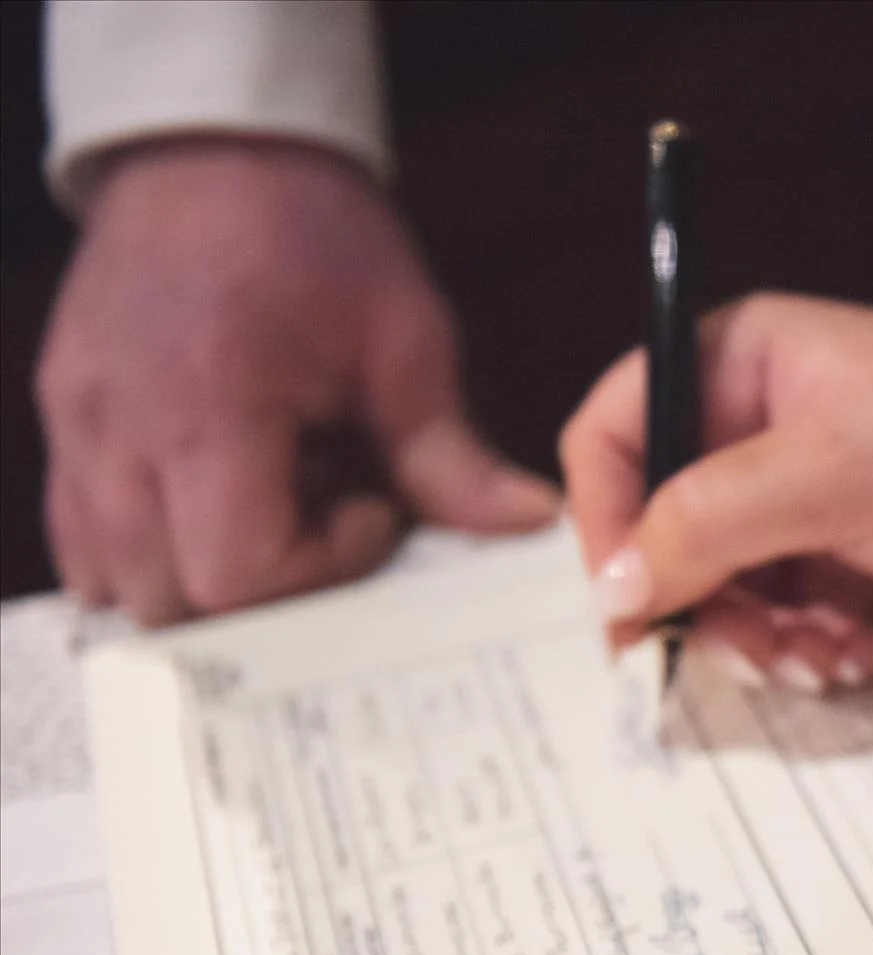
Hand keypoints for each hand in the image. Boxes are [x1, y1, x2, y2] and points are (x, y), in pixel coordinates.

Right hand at [37, 138, 557, 624]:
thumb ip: (449, 454)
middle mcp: (120, 430)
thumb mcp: (403, 340)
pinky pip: (82, 538)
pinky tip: (216, 502)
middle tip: (323, 522)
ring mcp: (77, 428)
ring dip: (199, 581)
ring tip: (267, 507)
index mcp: (209, 406)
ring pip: (115, 582)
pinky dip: (150, 552)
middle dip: (262, 595)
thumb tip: (526, 522)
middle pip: (169, 601)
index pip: (235, 571)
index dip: (317, 571)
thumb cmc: (311, 235)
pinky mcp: (63, 422)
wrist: (216, 152)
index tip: (372, 514)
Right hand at [559, 293, 872, 685]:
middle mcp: (759, 428)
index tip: (633, 607)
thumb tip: (614, 590)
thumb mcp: (828, 474)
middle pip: (660, 533)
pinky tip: (861, 659)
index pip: (614, 437)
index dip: (605, 524)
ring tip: (825, 660)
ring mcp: (807, 500)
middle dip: (700, 606)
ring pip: (723, 592)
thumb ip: (705, 524)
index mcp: (737, 363)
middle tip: (757, 654)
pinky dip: (808, 650)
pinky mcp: (853, 563)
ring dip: (760, 641)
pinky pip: (786, 622)